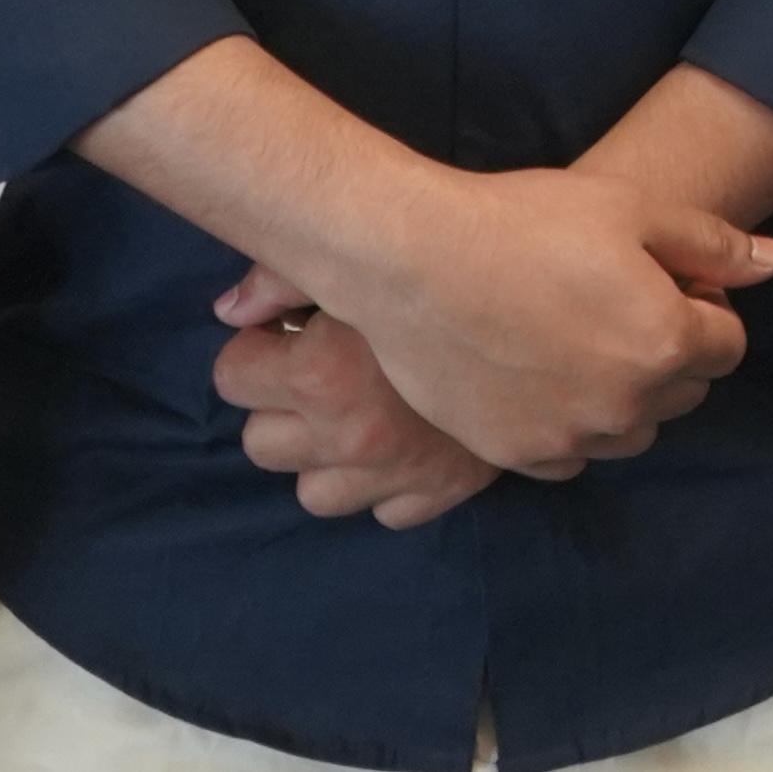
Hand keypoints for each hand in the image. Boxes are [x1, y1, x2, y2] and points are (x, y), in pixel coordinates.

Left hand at [212, 266, 505, 527]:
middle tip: (321, 374)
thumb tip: (228, 310)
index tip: (289, 335)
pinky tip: (407, 441)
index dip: (257, 350)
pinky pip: (385, 513)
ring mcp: (389, 477)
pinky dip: (388, 485)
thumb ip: (279, 274)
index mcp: (319, 375)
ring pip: (312, 493)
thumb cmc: (438, 273)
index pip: (231, 377)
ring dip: (327, 457)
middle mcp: (345, 436)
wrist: (544, 317)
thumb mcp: (355, 258)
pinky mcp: (435, 497)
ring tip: (359, 412)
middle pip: (261, 443)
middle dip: (282, 407)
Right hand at [312, 166, 772, 480]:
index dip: (703, 305)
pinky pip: (574, 454)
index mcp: (667, 342)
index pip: (728, 344)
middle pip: (685, 391)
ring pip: (632, 429)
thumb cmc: (525, 221)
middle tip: (618, 303)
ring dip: (626, 393)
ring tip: (580, 337)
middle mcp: (627, 403)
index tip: (662, 278)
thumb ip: (713, 244)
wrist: (414, 259)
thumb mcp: (632, 208)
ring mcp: (570, 437)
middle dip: (671, 352)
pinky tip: (542, 374)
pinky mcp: (517, 455)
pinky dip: (573, 424)